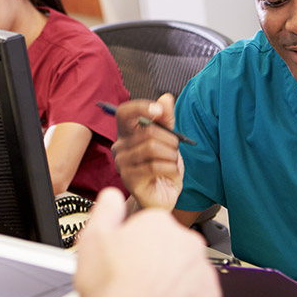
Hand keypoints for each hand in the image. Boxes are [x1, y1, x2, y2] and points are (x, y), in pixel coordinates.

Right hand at [73, 188, 220, 296]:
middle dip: (157, 263)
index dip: (136, 245)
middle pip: (173, 249)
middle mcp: (187, 244)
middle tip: (135, 281)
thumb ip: (107, 209)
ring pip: (187, 276)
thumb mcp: (93, 237)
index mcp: (160, 224)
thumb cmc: (111, 288)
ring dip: (173, 286)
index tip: (127, 258)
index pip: (152, 227)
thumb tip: (111, 197)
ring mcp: (202, 273)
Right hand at [110, 95, 183, 210]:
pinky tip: (170, 174)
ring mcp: (122, 164)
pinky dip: (170, 168)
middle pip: (148, 132)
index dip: (141, 107)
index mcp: (127, 134)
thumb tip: (165, 98)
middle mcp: (120, 147)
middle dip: (170, 139)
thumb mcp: (168, 141)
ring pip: (152, 148)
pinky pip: (154, 166)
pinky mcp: (129, 179)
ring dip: (171, 155)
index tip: (159, 110)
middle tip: (176, 149)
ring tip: (173, 162)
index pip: (125, 113)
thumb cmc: (163, 168)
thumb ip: (166, 121)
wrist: (161, 197)